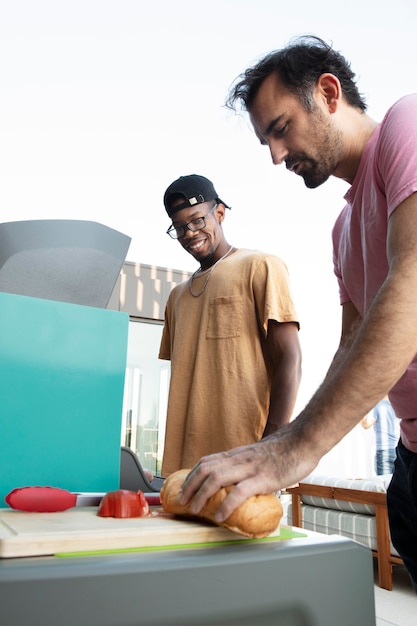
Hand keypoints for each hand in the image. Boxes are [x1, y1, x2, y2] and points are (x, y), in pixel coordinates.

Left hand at [179, 427, 316, 522]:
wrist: (302, 441)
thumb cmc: (285, 450)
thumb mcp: (258, 455)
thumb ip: (248, 465)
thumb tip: (242, 483)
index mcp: (238, 454)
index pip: (207, 461)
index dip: (192, 475)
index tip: (185, 488)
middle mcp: (239, 459)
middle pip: (206, 469)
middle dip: (190, 486)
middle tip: (183, 501)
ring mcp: (250, 468)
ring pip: (216, 478)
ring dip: (201, 495)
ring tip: (195, 510)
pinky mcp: (262, 478)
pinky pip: (239, 492)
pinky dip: (227, 505)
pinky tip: (221, 516)